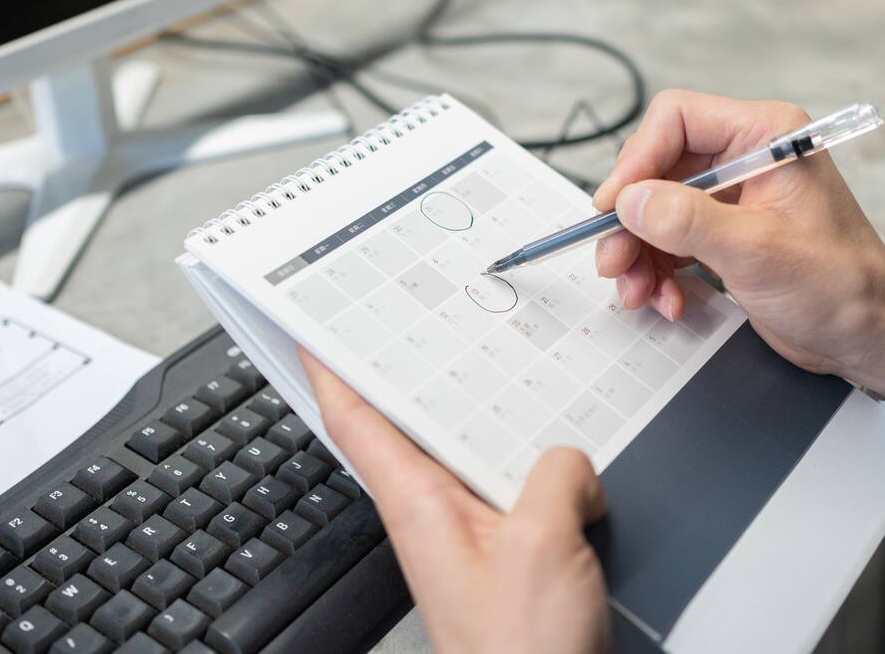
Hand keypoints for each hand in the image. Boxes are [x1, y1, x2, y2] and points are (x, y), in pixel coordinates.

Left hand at [299, 348, 610, 653]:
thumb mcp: (542, 543)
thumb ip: (554, 476)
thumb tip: (570, 458)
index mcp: (417, 504)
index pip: (357, 421)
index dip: (332, 370)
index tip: (314, 331)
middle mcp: (434, 516)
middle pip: (410, 428)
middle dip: (408, 375)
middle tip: (410, 325)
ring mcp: (470, 538)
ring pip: (468, 457)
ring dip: (478, 419)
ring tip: (498, 373)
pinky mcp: (507, 559)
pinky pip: (512, 491)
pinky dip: (528, 464)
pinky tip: (560, 454)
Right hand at [593, 90, 884, 396]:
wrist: (868, 339)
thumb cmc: (840, 287)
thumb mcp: (756, 251)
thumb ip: (687, 221)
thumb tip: (629, 201)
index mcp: (764, 136)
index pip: (674, 119)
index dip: (637, 160)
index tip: (615, 207)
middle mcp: (744, 157)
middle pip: (655, 167)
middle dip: (630, 219)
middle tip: (614, 260)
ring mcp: (730, 196)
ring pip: (652, 207)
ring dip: (637, 252)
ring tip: (638, 291)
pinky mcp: (721, 231)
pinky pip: (665, 238)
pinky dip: (655, 269)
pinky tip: (664, 298)